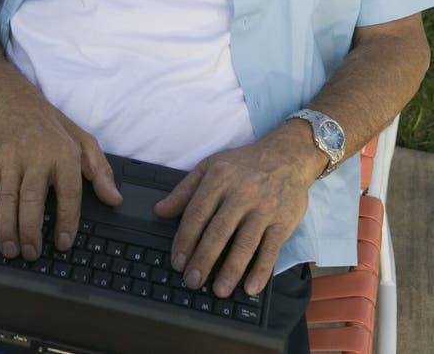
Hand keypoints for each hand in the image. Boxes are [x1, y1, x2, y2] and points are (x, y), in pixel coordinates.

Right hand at [0, 85, 121, 259]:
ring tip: (12, 251)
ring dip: (8, 230)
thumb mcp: (83, 141)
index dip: (67, 221)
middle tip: (32, 254)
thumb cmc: (51, 128)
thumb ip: (100, 171)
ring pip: (7, 199)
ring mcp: (9, 157)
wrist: (13, 101)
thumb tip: (115, 199)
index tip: (64, 243)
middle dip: (31, 233)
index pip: (69, 192)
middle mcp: (36, 154)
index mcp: (64, 153)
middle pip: (32, 200)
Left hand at [154, 123, 325, 296]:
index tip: (177, 261)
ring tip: (219, 290)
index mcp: (219, 179)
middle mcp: (241, 194)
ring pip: (245, 243)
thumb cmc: (243, 165)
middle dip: (203, 259)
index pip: (197, 213)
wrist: (286, 156)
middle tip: (192, 281)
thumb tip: (160, 211)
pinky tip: (251, 287)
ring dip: (231, 269)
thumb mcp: (210, 167)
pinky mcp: (283, 221)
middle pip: (218, 231)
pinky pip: (271, 249)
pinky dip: (261, 270)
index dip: (185, 240)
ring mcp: (263, 208)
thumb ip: (184, 190)